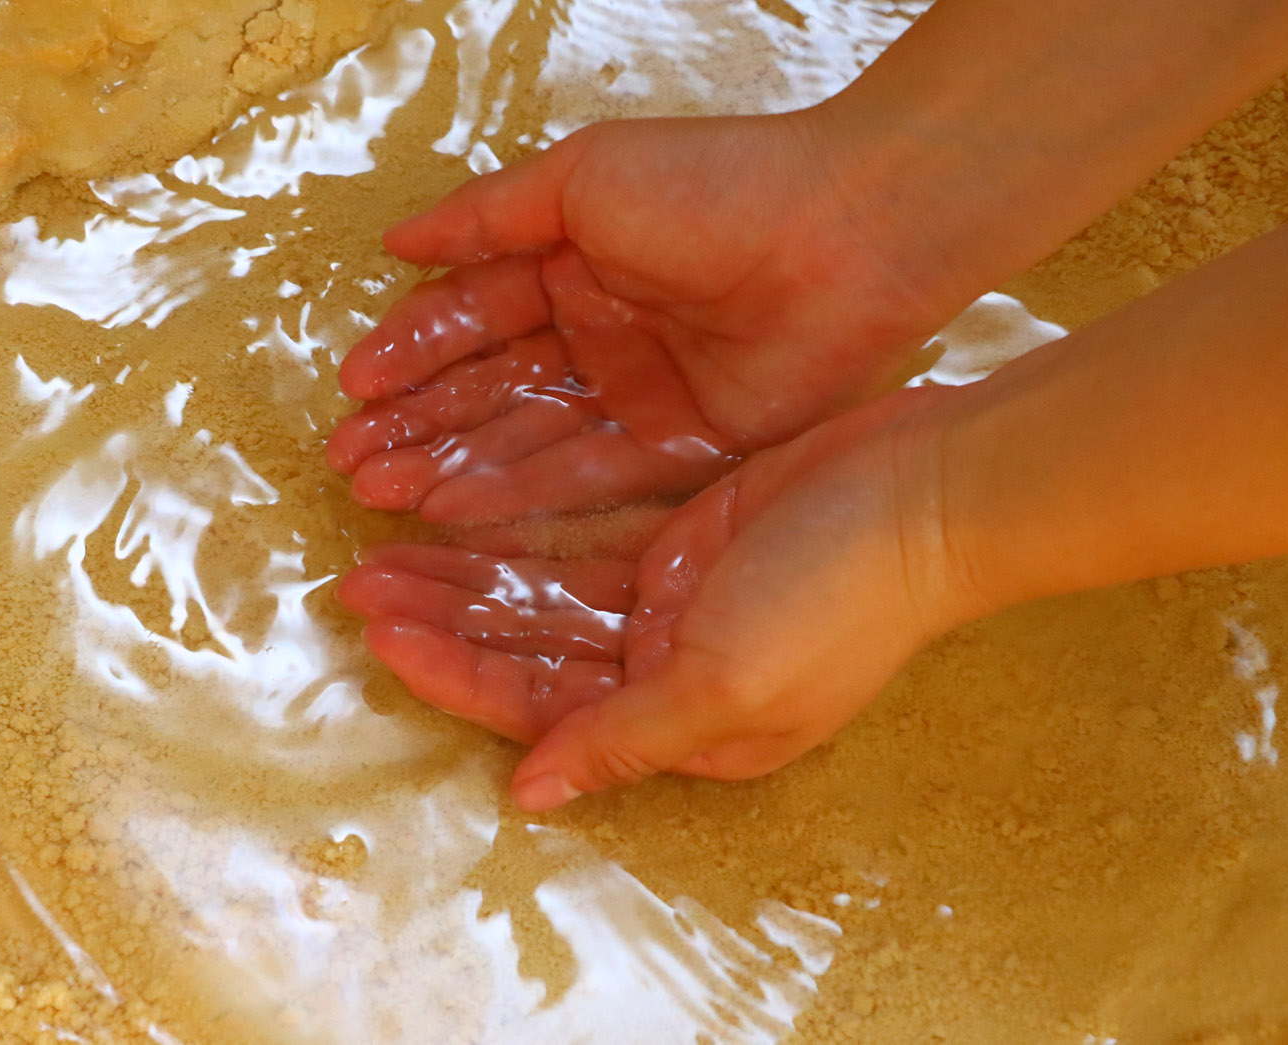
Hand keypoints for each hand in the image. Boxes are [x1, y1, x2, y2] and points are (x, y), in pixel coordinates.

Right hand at [326, 110, 956, 522]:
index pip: (473, 313)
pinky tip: (451, 508)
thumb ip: (486, 216)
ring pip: (523, 437)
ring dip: (449, 463)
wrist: (845, 236)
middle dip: (416, 422)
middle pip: (488, 386)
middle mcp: (597, 331)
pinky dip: (518, 493)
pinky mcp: (679, 449)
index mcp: (573, 259)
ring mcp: (636, 395)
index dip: (412, 349)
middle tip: (347, 459)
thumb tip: (394, 242)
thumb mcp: (583, 180)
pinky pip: (584, 478)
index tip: (352, 386)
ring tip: (377, 489)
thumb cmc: (713, 188)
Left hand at [337, 387, 980, 809]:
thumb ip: (624, 738)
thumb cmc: (838, 600)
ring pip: (546, 600)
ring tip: (384, 555)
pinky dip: (525, 541)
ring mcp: (678, 606)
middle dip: (444, 625)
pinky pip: (584, 549)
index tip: (383, 637)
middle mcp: (670, 674)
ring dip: (469, 582)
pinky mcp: (686, 540)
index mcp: (683, 727)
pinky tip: (461, 525)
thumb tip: (535, 796)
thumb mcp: (726, 687)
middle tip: (358, 586)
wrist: (928, 492)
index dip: (455, 675)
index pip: (540, 710)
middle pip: (530, 655)